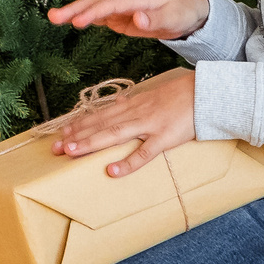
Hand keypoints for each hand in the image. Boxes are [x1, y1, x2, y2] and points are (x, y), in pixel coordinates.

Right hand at [48, 0, 210, 40]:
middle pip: (96, 1)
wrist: (190, 11)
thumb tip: (136, 18)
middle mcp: (126, 0)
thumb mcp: (175, 18)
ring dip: (74, 12)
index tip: (76, 22)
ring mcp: (123, 8)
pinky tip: (70, 22)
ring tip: (53, 18)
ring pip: (94, 7)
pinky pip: (100, 16)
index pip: (111, 4)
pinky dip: (85, 18)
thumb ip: (156, 20)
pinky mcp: (122, 17)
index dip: (93, 12)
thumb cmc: (183, 13)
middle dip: (74, 8)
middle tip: (53, 17)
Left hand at [49, 71, 197, 177]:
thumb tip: (120, 101)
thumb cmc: (182, 95)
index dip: (81, 123)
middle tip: (56, 147)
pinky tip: (112, 171)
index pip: (101, 113)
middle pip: (101, 124)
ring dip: (91, 143)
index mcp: (134, 103)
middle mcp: (136, 112)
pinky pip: (144, 153)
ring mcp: (150, 124)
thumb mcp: (154, 94)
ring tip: (71, 152)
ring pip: (114, 134)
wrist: (207, 92)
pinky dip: (128, 162)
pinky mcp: (165, 137)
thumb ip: (136, 101)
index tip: (62, 132)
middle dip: (77, 135)